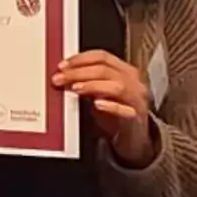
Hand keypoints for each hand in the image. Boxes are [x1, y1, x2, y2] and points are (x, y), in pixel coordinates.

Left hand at [53, 51, 155, 166]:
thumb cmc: (118, 115)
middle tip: (61, 78)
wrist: (135, 139)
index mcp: (125, 71)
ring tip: (75, 88)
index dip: (81, 59)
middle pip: (106, 70)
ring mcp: (136, 100)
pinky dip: (111, 106)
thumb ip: (89, 84)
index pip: (103, 57)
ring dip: (93, 85)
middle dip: (80, 72)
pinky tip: (97, 104)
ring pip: (116, 86)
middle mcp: (133, 82)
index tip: (63, 66)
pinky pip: (125, 111)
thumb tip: (66, 77)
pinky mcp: (135, 119)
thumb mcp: (103, 95)